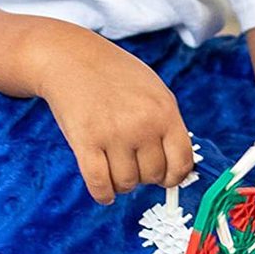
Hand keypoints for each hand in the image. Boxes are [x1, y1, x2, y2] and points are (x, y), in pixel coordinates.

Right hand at [29, 22, 193, 204]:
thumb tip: (178, 164)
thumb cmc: (116, 75)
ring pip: (127, 183)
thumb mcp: (154, 91)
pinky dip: (103, 194)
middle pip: (153, 175)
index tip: (166, 178)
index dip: (175, 176)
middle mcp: (143, 125)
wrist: (72, 58)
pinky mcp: (85, 141)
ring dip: (122, 183)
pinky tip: (105, 193)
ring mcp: (114, 134)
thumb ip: (168, 123)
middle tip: (134, 164)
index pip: (182, 161)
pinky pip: (99, 184)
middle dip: (144, 176)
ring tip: (116, 168)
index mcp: (164, 111)